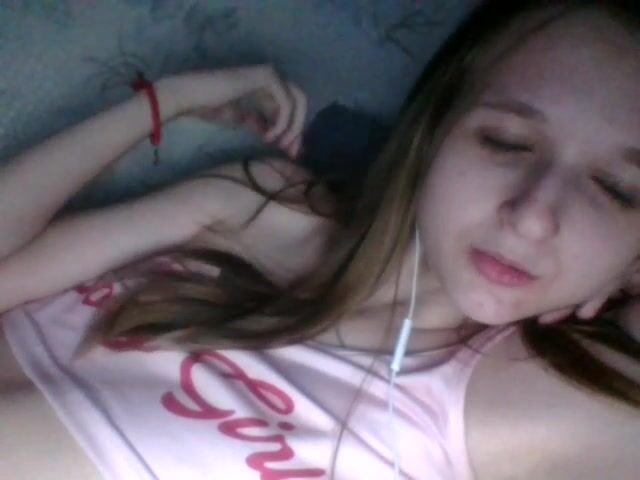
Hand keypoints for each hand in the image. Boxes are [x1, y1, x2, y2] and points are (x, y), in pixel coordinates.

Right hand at [162, 64, 306, 158]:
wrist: (192, 97)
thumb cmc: (210, 106)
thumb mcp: (242, 119)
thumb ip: (261, 124)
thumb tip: (277, 136)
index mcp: (266, 86)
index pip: (291, 108)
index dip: (294, 131)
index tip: (291, 153)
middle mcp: (272, 77)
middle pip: (300, 103)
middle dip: (298, 129)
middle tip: (291, 152)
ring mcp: (270, 73)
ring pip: (298, 102)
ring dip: (293, 127)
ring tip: (279, 144)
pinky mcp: (266, 76)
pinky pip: (286, 102)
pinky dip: (282, 122)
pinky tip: (269, 135)